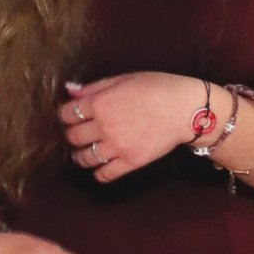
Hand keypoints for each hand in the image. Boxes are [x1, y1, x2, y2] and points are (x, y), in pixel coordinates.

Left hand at [61, 74, 197, 181]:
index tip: (71, 116)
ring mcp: (117, 146)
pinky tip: (101, 168)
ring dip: (80, 156)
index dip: (66, 115)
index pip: (67, 114)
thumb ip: (95, 86)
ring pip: (84, 158)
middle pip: (72, 137)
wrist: (188, 109)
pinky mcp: (131, 161)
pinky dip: (99, 173)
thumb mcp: (125, 78)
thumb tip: (69, 90)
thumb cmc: (159, 87)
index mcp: (101, 102)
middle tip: (78, 134)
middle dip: (72, 135)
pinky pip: (105, 174)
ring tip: (85, 153)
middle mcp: (104, 125)